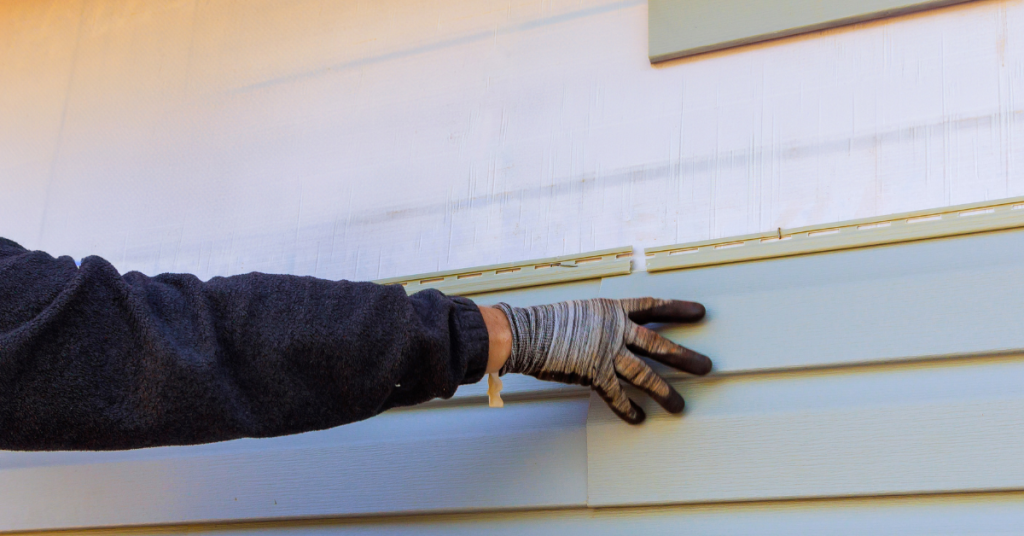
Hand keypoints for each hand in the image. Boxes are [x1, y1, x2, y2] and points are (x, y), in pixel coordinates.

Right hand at [495, 298, 710, 423]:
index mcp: (612, 310)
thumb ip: (597, 323)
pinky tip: (639, 418)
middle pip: (659, 345)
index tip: (700, 312)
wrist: (527, 333)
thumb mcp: (579, 313)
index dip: (678, 309)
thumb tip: (604, 331)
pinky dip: (628, 408)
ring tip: (680, 406)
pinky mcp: (595, 374)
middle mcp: (615, 330)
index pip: (653, 307)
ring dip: (663, 391)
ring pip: (644, 374)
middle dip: (684, 357)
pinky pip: (617, 395)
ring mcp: (607, 353)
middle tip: (706, 367)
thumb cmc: (546, 321)